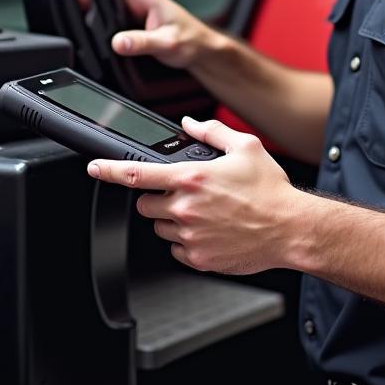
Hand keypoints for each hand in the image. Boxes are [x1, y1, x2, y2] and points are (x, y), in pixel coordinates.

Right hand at [75, 0, 212, 69]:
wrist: (201, 52)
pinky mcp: (131, 23)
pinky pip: (107, 14)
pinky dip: (92, 11)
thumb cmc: (191, 41)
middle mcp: (138, 0)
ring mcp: (133, 11)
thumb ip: (142, 42)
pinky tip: (80, 12)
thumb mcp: (167, 43)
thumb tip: (118, 42)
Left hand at [88, 117, 298, 274]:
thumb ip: (211, 132)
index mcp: (192, 178)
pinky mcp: (198, 258)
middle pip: (146, 205)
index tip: (94, 168)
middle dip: (158, 198)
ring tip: (205, 213)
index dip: (109, 170)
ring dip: (173, 220)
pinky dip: (187, 241)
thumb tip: (189, 126)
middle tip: (184, 195)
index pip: (137, 174)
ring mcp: (190, 236)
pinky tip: (211, 231)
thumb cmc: (270, 189)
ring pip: (161, 228)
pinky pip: (177, 249)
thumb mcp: (245, 147)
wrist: (290, 228)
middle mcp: (186, 208)